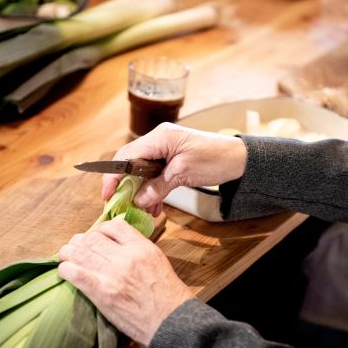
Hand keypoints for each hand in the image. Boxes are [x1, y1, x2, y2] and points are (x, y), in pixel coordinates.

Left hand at [58, 218, 193, 347]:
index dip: (101, 229)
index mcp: (141, 247)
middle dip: (81, 241)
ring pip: (80, 253)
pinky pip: (76, 275)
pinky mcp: (102, 294)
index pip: (114, 226)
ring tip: (66, 255)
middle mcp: (125, 257)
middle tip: (77, 246)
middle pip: (93, 238)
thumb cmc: (168, 294)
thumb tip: (119, 243)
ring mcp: (112, 275)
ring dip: (69, 252)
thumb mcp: (158, 261)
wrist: (170, 321)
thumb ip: (139, 249)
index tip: (97, 236)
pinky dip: (66, 270)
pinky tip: (65, 271)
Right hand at [102, 123, 246, 215]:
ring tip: (140, 210)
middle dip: (124, 184)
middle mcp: (159, 140)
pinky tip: (154, 206)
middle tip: (119, 204)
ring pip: (142, 170)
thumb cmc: (214, 159)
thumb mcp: (183, 174)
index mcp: (160, 137)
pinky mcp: (172, 159)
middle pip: (131, 162)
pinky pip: (154, 174)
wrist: (239, 159)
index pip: (127, 155)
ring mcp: (165, 149)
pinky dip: (152, 190)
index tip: (108, 194)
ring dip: (140, 190)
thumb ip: (158, 186)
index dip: (114, 175)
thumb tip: (138, 200)